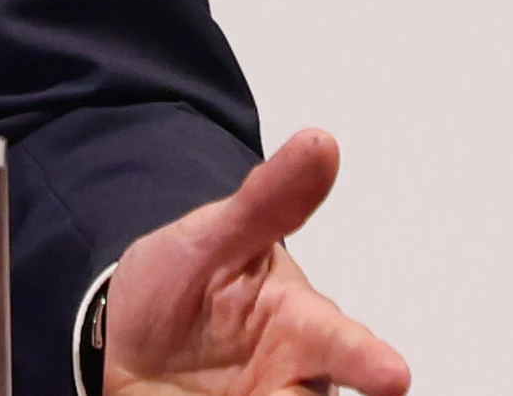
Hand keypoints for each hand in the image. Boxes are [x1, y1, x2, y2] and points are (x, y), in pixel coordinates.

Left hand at [107, 128, 409, 394]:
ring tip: (226, 395)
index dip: (371, 361)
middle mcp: (293, 382)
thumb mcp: (212, 237)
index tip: (391, 374)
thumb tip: (320, 142)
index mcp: (303, 330)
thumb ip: (268, 200)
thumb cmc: (185, 280)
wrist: (121, 329)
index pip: (348, 347)